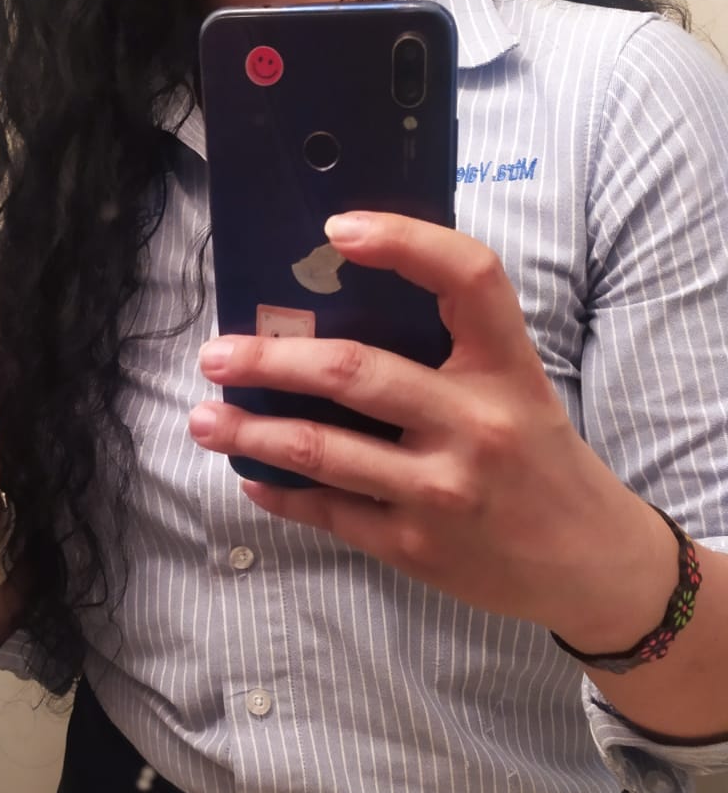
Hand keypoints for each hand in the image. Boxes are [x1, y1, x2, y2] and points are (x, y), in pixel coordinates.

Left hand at [188, 211, 671, 640]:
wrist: (589, 564)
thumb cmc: (538, 461)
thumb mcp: (517, 389)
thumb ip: (448, 351)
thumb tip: (330, 311)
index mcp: (507, 368)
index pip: (468, 278)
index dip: (404, 241)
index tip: (336, 227)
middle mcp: (476, 424)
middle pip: (354, 371)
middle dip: (269, 360)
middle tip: (215, 353)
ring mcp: (441, 490)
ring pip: (320, 450)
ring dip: (250, 432)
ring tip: (203, 418)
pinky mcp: (414, 547)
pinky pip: (327, 512)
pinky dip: (279, 492)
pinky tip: (250, 476)